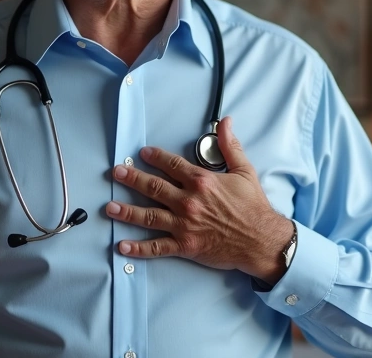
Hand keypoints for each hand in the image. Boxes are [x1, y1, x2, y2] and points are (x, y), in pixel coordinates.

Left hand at [105, 117, 294, 283]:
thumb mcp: (244, 171)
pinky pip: (157, 247)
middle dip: (132, 179)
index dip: (155, 157)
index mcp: (201, 182)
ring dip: (127, 211)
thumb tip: (226, 123)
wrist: (261, 240)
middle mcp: (189, 201)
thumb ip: (231, 146)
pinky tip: (123, 246)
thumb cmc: (253, 207)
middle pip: (153, 187)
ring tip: (110, 207)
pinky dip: (139, 249)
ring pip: (149, 216)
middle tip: (116, 173)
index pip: (172, 165)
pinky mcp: (185, 245)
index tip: (142, 153)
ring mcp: (184, 224)